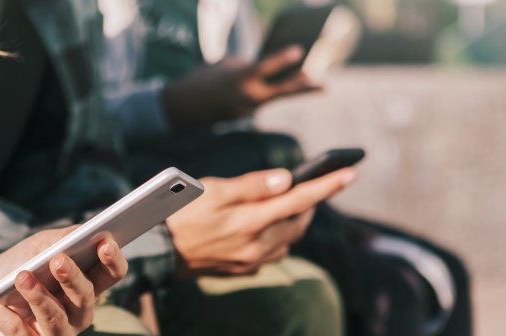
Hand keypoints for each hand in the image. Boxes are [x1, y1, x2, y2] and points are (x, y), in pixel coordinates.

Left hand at [0, 228, 127, 335]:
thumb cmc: (13, 273)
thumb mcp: (36, 249)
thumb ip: (59, 240)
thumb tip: (80, 232)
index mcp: (86, 289)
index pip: (110, 275)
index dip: (112, 260)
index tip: (105, 241)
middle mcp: (78, 317)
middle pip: (85, 297)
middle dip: (72, 278)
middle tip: (59, 260)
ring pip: (54, 318)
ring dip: (37, 296)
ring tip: (21, 276)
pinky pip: (16, 330)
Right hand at [161, 45, 319, 131]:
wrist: (181, 108)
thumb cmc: (201, 79)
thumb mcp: (223, 65)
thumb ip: (247, 66)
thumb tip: (266, 69)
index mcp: (237, 79)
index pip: (264, 67)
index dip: (282, 59)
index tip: (299, 50)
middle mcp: (245, 97)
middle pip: (280, 91)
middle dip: (303, 86)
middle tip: (324, 84)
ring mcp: (246, 110)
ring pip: (274, 96)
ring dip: (294, 89)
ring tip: (317, 84)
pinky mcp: (243, 115)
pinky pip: (262, 101)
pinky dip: (272, 92)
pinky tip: (287, 84)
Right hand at [166, 167, 354, 276]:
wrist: (158, 250)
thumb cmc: (180, 212)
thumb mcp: (212, 190)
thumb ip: (252, 185)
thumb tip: (287, 180)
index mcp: (251, 221)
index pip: (300, 200)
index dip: (327, 186)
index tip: (351, 173)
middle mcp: (257, 245)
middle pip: (298, 222)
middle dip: (309, 203)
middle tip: (311, 186)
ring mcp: (250, 260)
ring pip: (288, 238)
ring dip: (293, 221)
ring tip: (287, 204)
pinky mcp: (242, 269)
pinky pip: (272, 251)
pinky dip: (277, 236)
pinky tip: (264, 226)